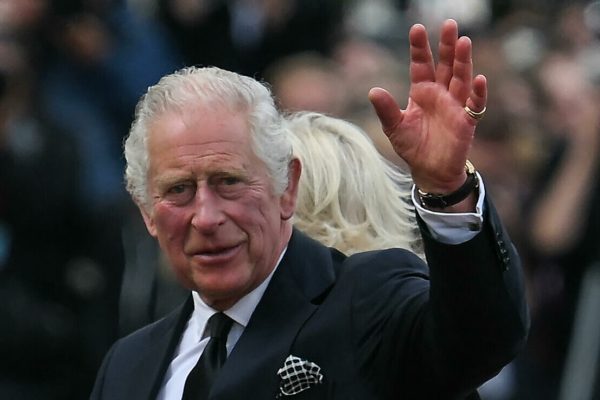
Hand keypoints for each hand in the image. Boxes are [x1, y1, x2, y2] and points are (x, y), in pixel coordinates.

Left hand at [369, 19, 486, 194]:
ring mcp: (455, 106)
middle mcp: (440, 94)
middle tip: (449, 24)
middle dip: (446, 46)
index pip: (421, 65)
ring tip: (464, 42)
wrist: (430, 171)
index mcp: (421, 92)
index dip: (419, 48)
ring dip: (463, 61)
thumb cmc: (412, 147)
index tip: (416, 28)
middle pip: (445, 65)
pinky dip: (477, 93)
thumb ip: (386, 110)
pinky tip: (479, 79)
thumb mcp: (395, 128)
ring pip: (461, 78)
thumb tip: (373, 91)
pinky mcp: (467, 121)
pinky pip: (475, 104)